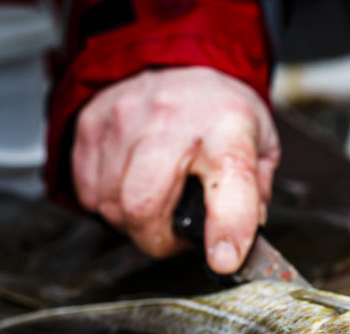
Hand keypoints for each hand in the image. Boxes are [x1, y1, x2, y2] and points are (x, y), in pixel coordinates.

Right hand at [72, 66, 279, 271]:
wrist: (175, 58)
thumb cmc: (218, 110)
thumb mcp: (260, 145)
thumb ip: (256, 196)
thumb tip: (240, 241)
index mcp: (227, 128)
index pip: (230, 183)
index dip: (227, 228)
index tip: (224, 258)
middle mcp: (171, 120)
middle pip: (143, 206)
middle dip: (157, 239)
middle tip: (173, 234)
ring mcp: (124, 119)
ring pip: (111, 206)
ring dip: (132, 221)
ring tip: (155, 203)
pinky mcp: (92, 125)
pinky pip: (89, 193)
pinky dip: (108, 203)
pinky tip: (129, 184)